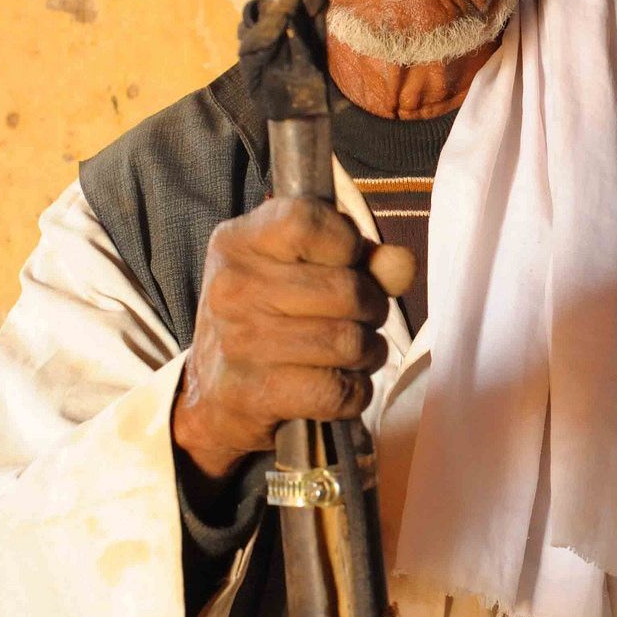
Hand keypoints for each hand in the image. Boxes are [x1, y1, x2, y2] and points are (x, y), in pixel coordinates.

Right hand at [173, 197, 414, 485]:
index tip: (345, 262)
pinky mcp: (255, 395)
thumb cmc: (270, 316)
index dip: (346, 242)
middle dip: (372, 307)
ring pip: (350, 342)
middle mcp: (232, 287)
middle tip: (359, 316)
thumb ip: (361, 258)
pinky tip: (336, 383)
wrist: (215, 393)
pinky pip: (340, 391)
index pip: (308, 221)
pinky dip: (354, 391)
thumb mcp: (304, 268)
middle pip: (347, 290)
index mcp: (239, 241)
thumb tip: (400, 265)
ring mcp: (240, 343)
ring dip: (368, 351)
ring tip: (350, 350)